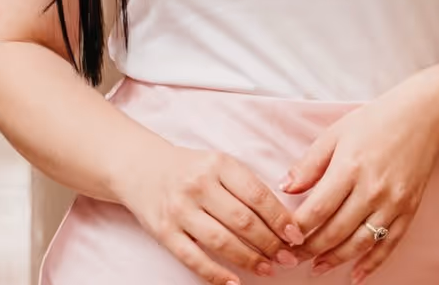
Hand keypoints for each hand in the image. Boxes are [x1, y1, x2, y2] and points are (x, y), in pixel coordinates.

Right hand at [122, 142, 306, 283]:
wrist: (143, 169)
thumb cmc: (191, 169)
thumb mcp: (219, 164)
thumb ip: (245, 185)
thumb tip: (281, 218)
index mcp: (218, 164)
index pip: (256, 194)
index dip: (279, 217)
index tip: (295, 235)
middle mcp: (199, 185)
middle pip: (242, 220)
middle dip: (269, 242)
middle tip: (287, 257)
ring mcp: (180, 209)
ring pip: (221, 241)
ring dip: (248, 259)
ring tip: (267, 269)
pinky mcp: (164, 231)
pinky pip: (193, 258)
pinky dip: (215, 274)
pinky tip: (234, 282)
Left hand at [280, 86, 438, 282]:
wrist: (422, 118)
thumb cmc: (375, 121)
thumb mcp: (336, 133)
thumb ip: (310, 163)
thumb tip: (286, 187)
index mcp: (350, 167)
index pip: (317, 209)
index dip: (297, 228)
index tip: (283, 236)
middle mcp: (372, 189)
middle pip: (336, 231)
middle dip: (310, 248)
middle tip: (293, 256)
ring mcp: (392, 203)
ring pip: (359, 243)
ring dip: (335, 260)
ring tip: (317, 267)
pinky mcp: (408, 211)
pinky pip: (388, 245)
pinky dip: (371, 264)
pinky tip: (355, 275)